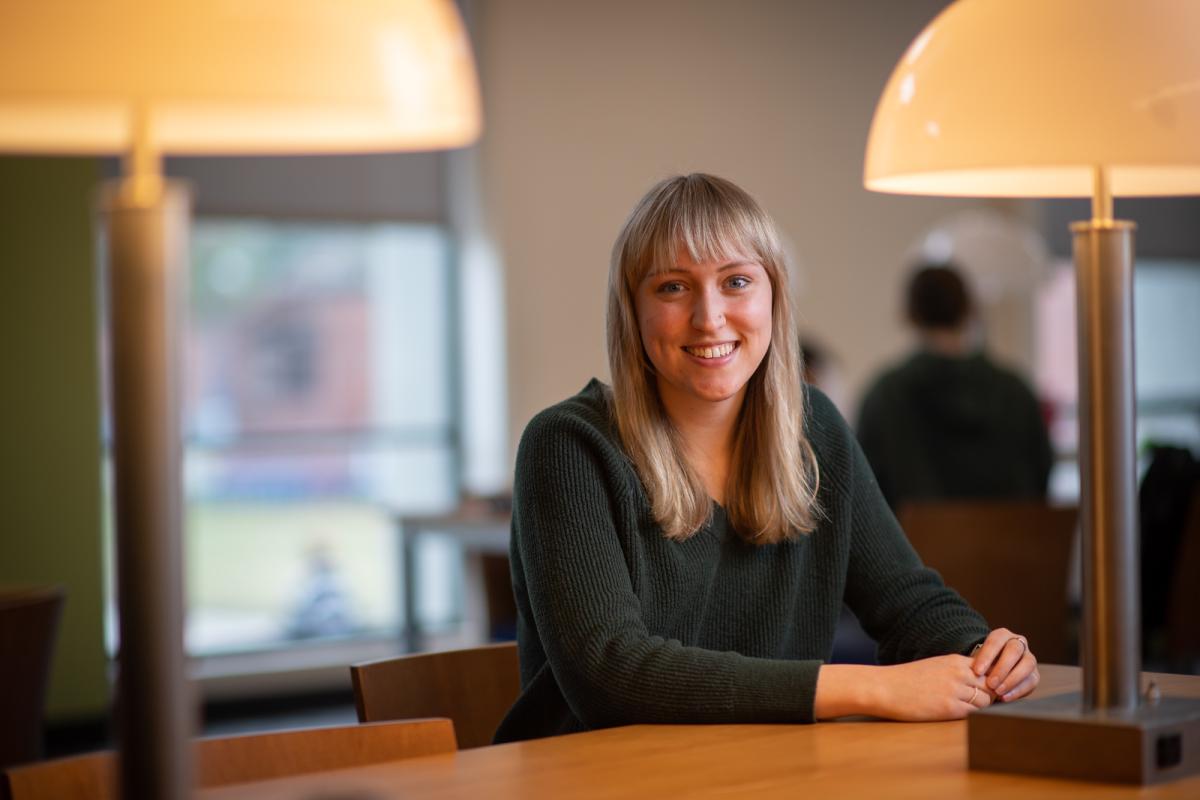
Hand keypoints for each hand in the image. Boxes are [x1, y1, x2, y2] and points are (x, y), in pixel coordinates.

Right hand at [871, 655, 992, 720]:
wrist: (885, 688)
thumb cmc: (906, 679)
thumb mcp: (935, 666)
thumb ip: (956, 671)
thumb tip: (976, 682)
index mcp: (955, 661)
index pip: (989, 670)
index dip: (990, 683)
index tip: (983, 691)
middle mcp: (959, 672)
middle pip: (992, 685)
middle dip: (990, 696)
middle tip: (980, 705)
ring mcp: (955, 690)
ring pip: (986, 701)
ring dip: (982, 708)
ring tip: (968, 711)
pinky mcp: (950, 707)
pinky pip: (975, 713)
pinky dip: (973, 717)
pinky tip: (960, 717)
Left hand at [970, 628, 1038, 702]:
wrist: (993, 671)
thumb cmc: (983, 664)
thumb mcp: (978, 660)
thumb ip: (977, 665)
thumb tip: (971, 675)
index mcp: (1002, 635)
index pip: (996, 640)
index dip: (987, 656)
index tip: (977, 671)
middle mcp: (1018, 643)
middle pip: (1014, 650)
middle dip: (1002, 668)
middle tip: (990, 683)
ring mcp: (1029, 658)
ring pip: (1027, 664)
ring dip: (1012, 679)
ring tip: (998, 691)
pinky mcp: (1035, 674)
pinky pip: (1031, 681)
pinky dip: (1018, 690)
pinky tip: (1005, 697)